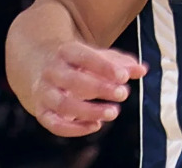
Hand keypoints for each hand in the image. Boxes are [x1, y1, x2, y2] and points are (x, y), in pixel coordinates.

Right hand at [31, 41, 148, 136]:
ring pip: (62, 104)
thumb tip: (142, 70)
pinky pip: (54, 124)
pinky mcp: (41, 110)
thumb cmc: (77, 62)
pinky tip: (96, 125)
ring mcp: (44, 91)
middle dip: (99, 88)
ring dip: (88, 111)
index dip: (104, 67)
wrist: (39, 64)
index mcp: (66, 52)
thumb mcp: (97, 56)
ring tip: (113, 112)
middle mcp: (52, 71)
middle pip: (72, 80)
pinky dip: (74, 129)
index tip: (124, 77)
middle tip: (123, 94)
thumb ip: (120, 63)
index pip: (84, 57)